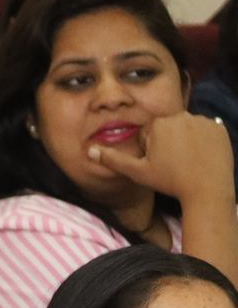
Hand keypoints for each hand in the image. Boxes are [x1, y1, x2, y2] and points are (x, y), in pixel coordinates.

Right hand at [91, 109, 234, 208]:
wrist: (208, 190)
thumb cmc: (171, 182)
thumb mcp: (138, 172)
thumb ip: (113, 159)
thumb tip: (89, 151)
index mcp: (158, 124)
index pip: (150, 132)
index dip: (152, 150)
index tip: (160, 163)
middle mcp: (180, 116)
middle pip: (168, 128)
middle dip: (168, 143)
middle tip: (174, 164)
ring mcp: (202, 121)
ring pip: (187, 129)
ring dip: (186, 141)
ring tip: (188, 161)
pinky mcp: (219, 128)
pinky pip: (206, 131)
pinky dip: (204, 141)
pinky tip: (202, 156)